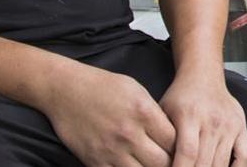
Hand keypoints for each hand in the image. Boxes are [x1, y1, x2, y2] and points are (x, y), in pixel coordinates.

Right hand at [42, 64, 175, 166]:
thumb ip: (156, 114)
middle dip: (168, 163)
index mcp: (144, 113)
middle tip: (168, 161)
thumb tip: (173, 135)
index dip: (180, 147)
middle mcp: (129, 133)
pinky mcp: (94, 161)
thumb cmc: (104, 87)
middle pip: (162, 162)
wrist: (66, 90)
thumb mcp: (138, 91)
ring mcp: (111, 150)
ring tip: (150, 164)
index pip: (175, 141)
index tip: (179, 149)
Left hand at [159, 70, 246, 166]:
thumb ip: (162, 138)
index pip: (187, 152)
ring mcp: (230, 125)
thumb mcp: (162, 112)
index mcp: (190, 115)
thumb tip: (160, 164)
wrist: (203, 76)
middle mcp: (212, 120)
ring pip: (222, 163)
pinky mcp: (241, 127)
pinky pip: (245, 156)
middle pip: (204, 162)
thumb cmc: (181, 96)